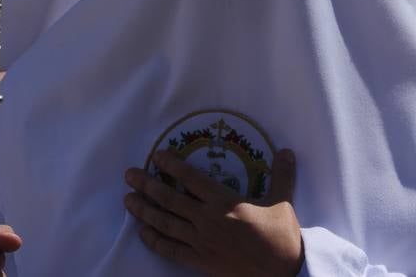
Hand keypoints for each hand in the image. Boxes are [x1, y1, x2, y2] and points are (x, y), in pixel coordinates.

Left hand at [124, 148, 303, 276]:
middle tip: (129, 174)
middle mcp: (207, 219)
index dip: (172, 165)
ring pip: (166, 223)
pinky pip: (172, 251)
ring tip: (128, 200)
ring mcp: (201, 242)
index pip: (190, 178)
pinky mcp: (201, 261)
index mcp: (224, 201)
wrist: (282, 273)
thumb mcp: (282, 201)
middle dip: (147, 185)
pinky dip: (155, 241)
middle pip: (170, 199)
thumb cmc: (281, 236)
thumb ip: (282, 174)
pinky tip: (142, 234)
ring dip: (145, 210)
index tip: (157, 156)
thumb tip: (287, 150)